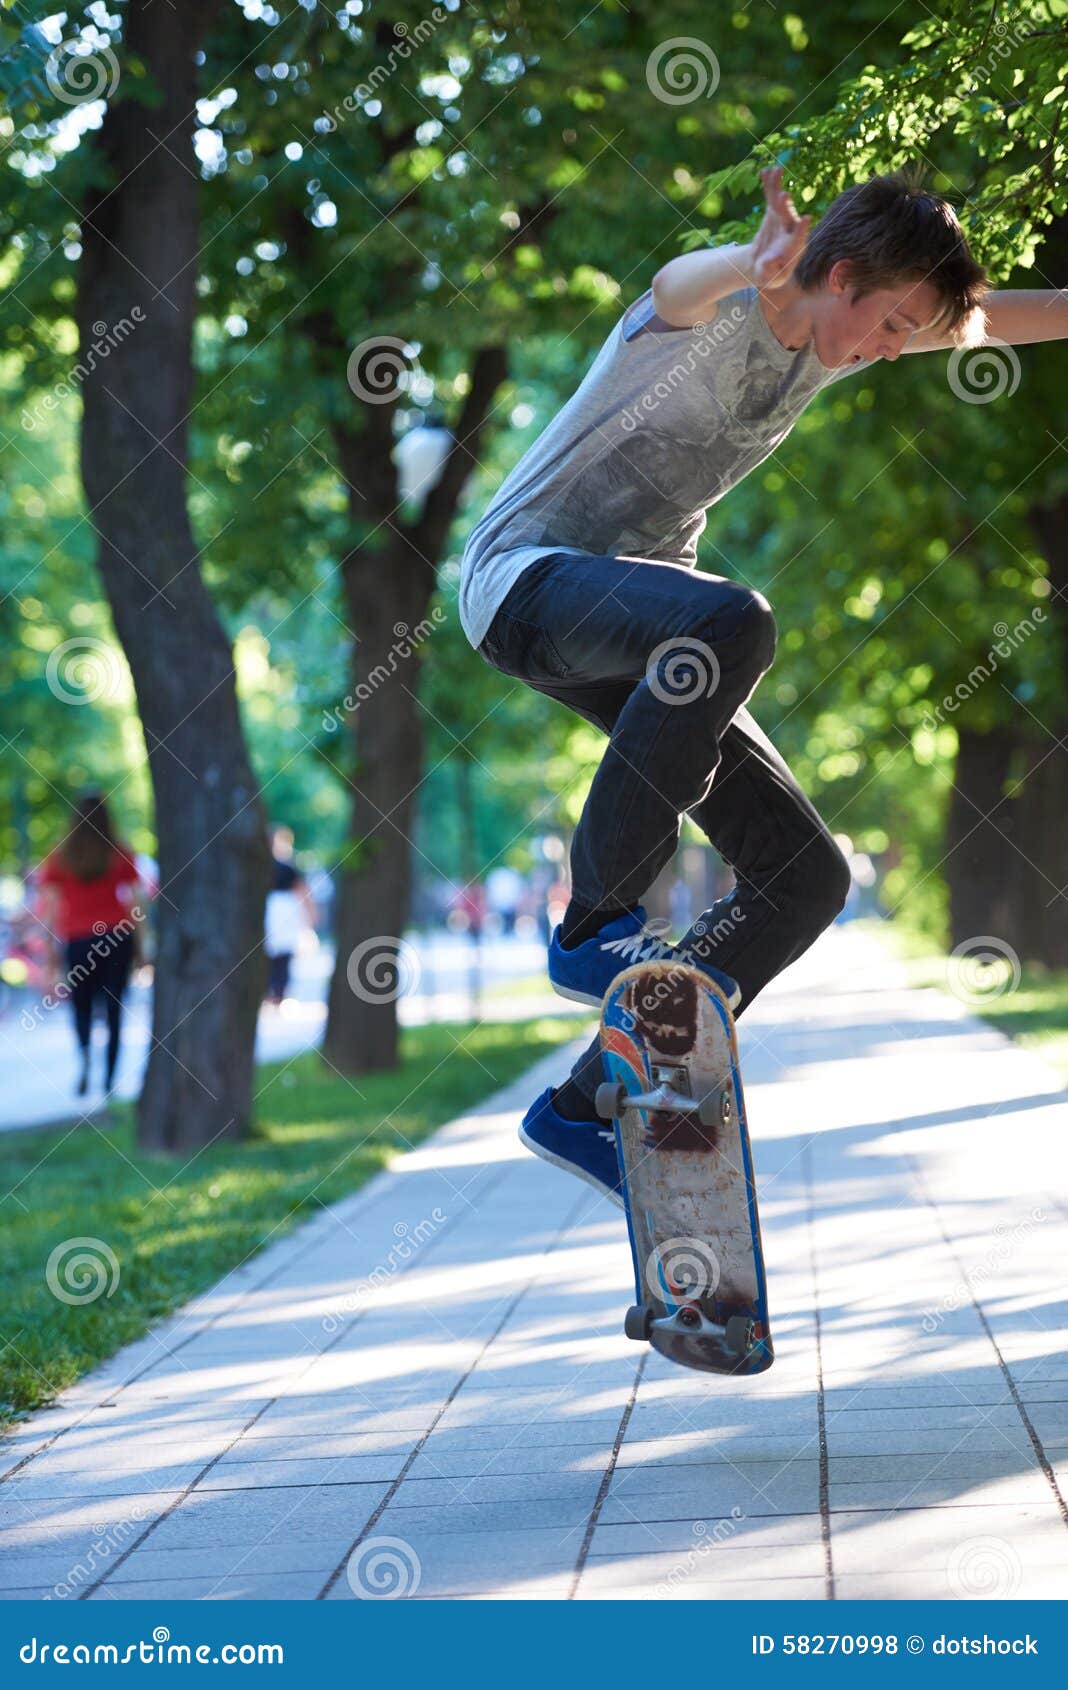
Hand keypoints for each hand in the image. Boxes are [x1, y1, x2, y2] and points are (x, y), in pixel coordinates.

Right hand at [746, 165, 811, 290]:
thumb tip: (771, 259)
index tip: (806, 219)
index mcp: (794, 247)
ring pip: (780, 201)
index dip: (802, 230)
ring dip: (778, 186)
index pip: (799, 238)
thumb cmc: (770, 275)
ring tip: (776, 171)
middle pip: (788, 216)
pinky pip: (770, 197)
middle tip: (784, 196)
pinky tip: (765, 171)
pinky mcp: (773, 212)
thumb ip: (771, 270)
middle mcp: (790, 229)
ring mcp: (782, 218)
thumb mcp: (770, 278)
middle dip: (786, 206)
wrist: (764, 264)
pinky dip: (768, 185)